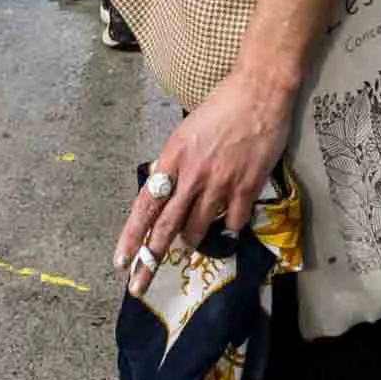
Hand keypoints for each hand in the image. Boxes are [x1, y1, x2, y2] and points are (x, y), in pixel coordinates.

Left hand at [115, 70, 296, 298]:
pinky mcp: (246, 186)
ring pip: (197, 229)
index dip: (131, 236)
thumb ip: (173, 162)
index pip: (145, 204)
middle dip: (150, 260)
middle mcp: (192, 174)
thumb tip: (162, 189)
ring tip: (190, 241)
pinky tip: (228, 226)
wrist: (259, 93)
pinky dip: (228, 228)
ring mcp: (219, 182)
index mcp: (172, 157)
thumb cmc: (221, 108)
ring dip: (191, 240)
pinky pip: (231, 222)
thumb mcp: (185, 132)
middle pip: (165, 227)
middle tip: (138, 286)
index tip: (121, 261)